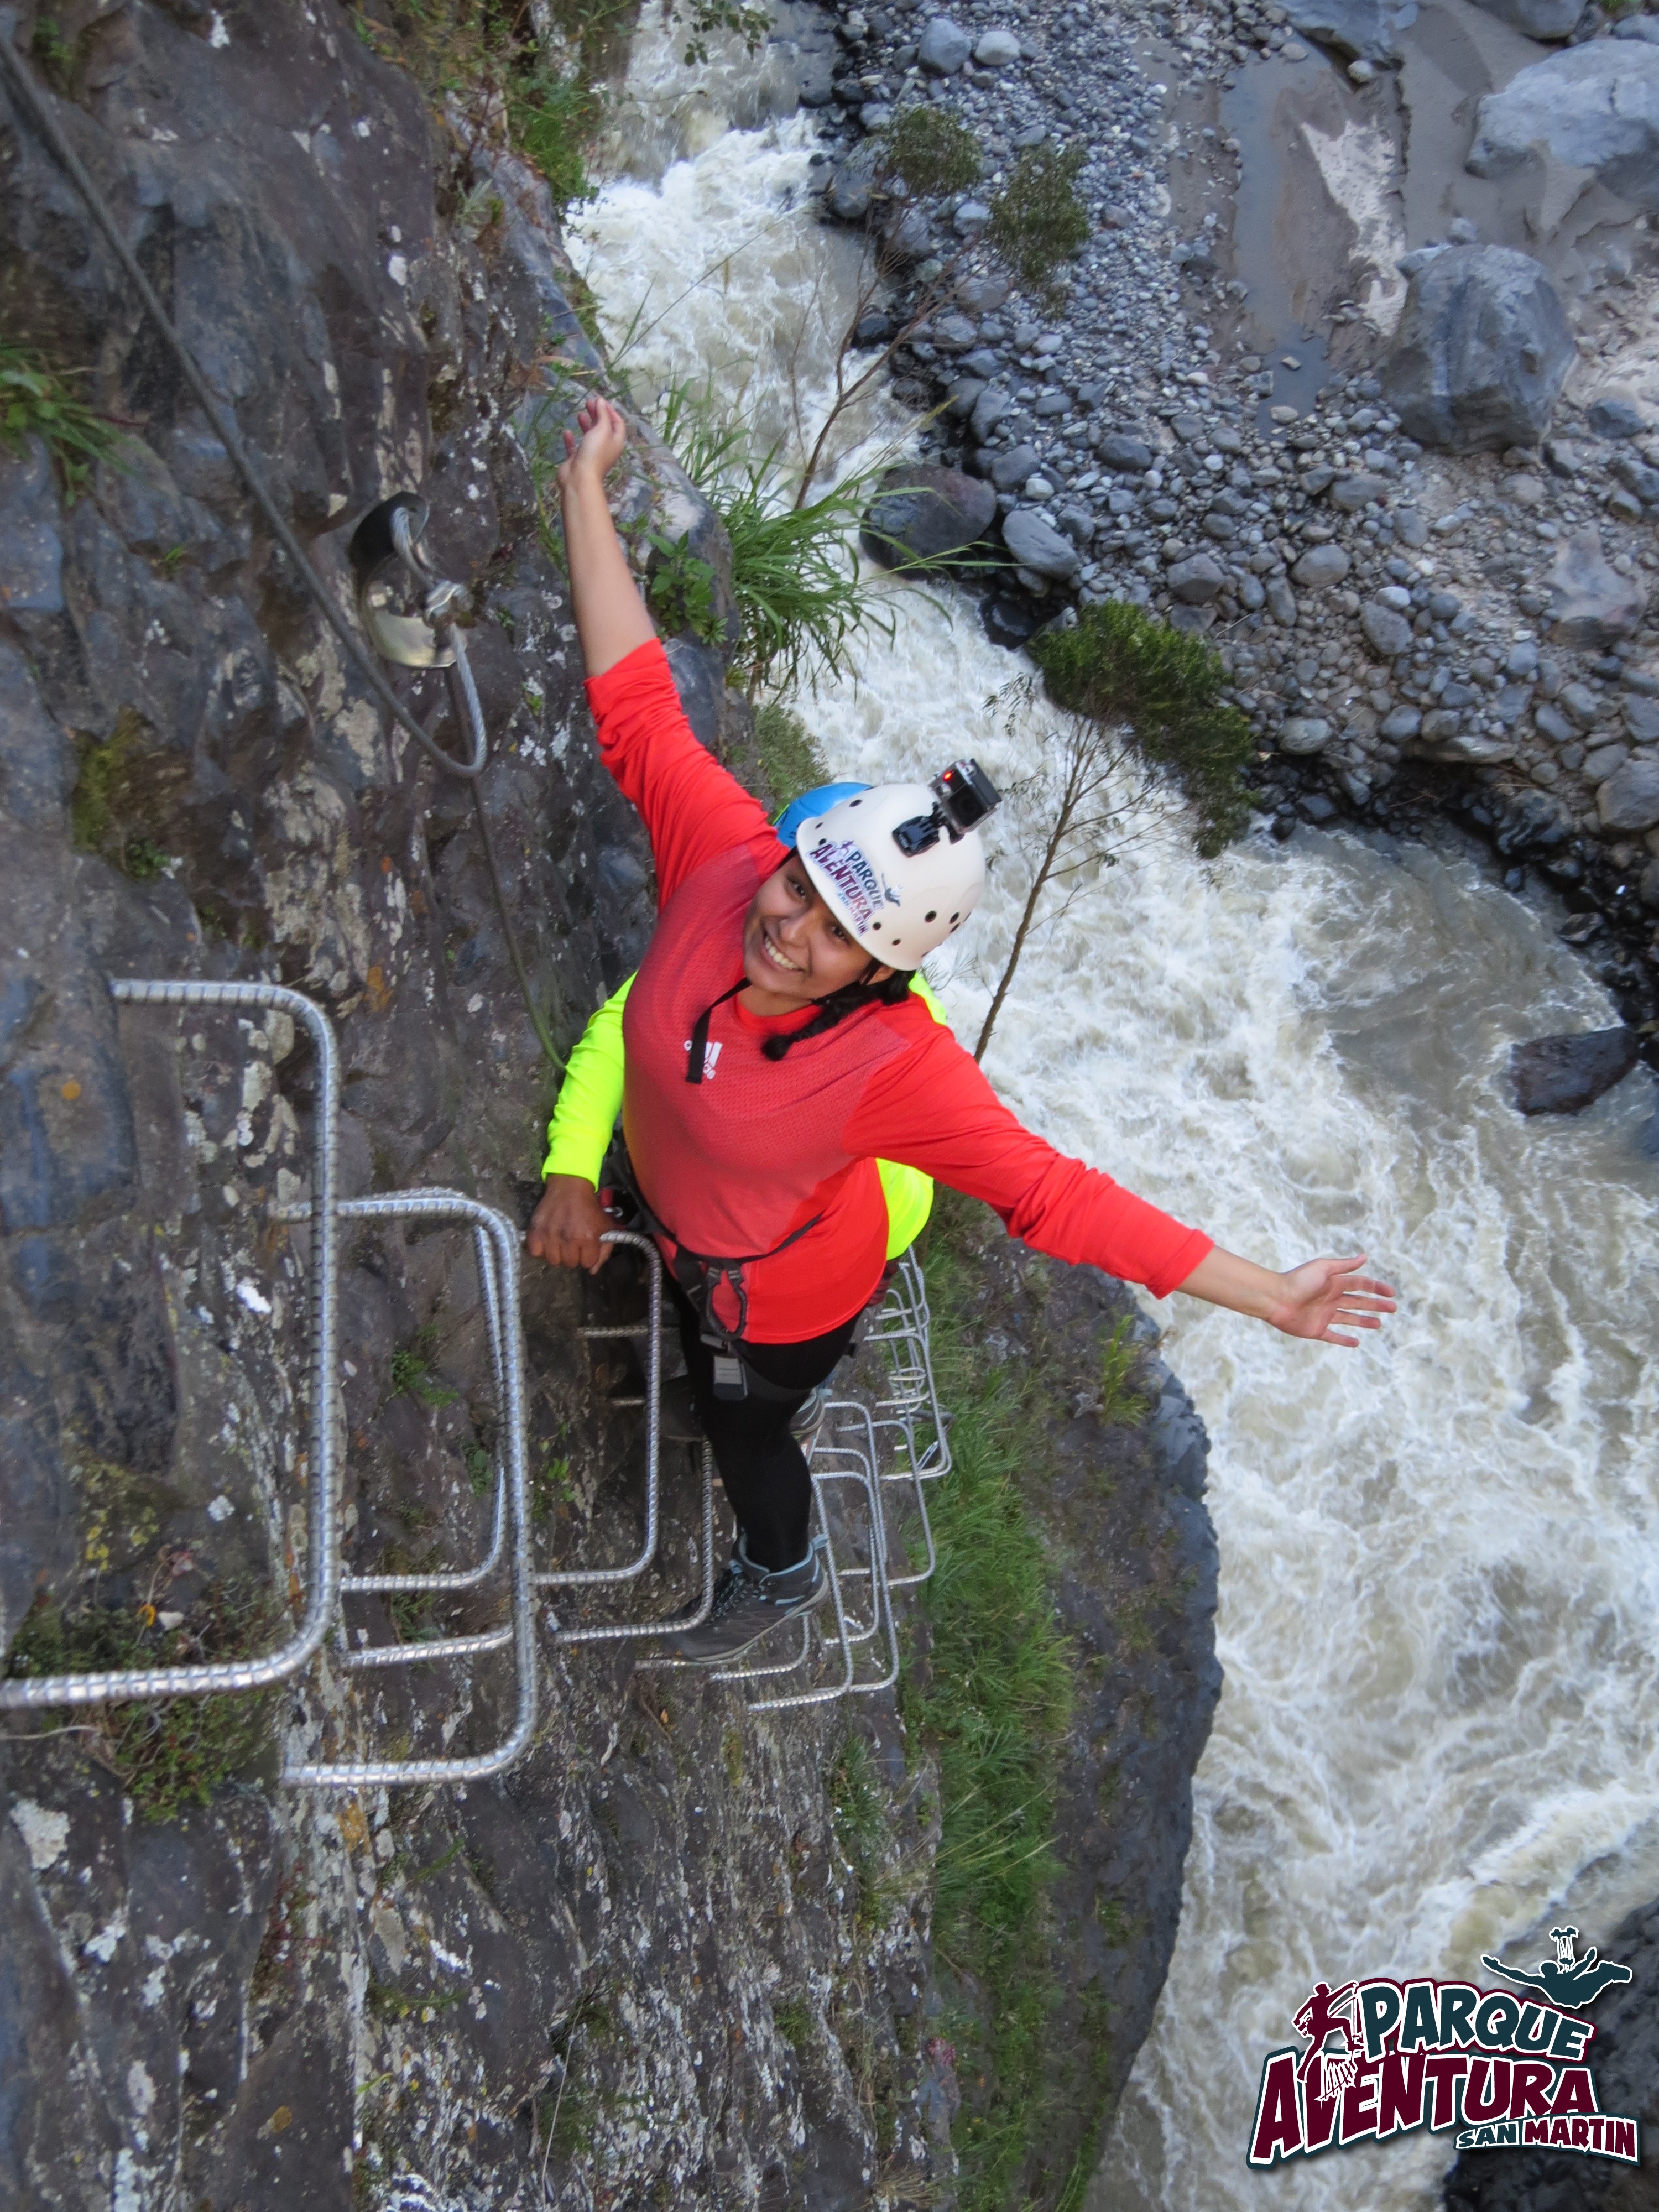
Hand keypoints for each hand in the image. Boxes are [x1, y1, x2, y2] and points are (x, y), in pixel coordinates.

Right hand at [526, 1175, 615, 1272]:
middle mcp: (568, 1239)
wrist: (570, 1187)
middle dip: (573, 1255)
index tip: (585, 1246)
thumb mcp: (605, 1226)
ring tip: (559, 1242)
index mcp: (587, 1238)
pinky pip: (536, 1253)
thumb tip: (593, 1270)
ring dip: (557, 1253)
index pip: (587, 1263)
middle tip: (572, 1243)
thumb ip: (604, 1251)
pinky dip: (540, 1249)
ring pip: (553, 1261)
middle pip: (570, 1264)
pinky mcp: (535, 1231)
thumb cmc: (589, 1208)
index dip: (587, 1255)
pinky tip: (547, 1240)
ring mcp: (550, 1236)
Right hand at [557, 393, 627, 493]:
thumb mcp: (602, 429)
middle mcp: (605, 448)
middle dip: (597, 414)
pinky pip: (575, 447)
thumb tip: (601, 401)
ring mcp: (591, 454)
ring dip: (586, 424)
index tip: (600, 400)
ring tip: (580, 414)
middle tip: (588, 403)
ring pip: (590, 436)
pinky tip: (567, 432)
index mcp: (616, 441)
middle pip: (603, 427)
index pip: (617, 423)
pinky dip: (572, 439)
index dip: (610, 410)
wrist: (580, 477)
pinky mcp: (578, 460)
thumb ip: (602, 414)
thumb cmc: (594, 452)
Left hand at [1266, 1256, 1395, 1346]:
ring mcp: (1324, 1315)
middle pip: (1358, 1302)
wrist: (1275, 1298)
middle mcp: (1331, 1299)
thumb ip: (1344, 1265)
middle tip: (1392, 1308)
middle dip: (1375, 1305)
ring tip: (1379, 1324)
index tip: (1391, 1293)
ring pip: (1349, 1319)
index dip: (1376, 1288)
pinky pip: (1334, 1336)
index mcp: (1334, 1283)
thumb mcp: (1323, 1268)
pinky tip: (1357, 1342)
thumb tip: (1365, 1257)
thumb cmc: (1297, 1281)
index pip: (1360, 1285)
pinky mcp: (1316, 1330)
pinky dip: (1345, 1340)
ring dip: (1364, 1321)